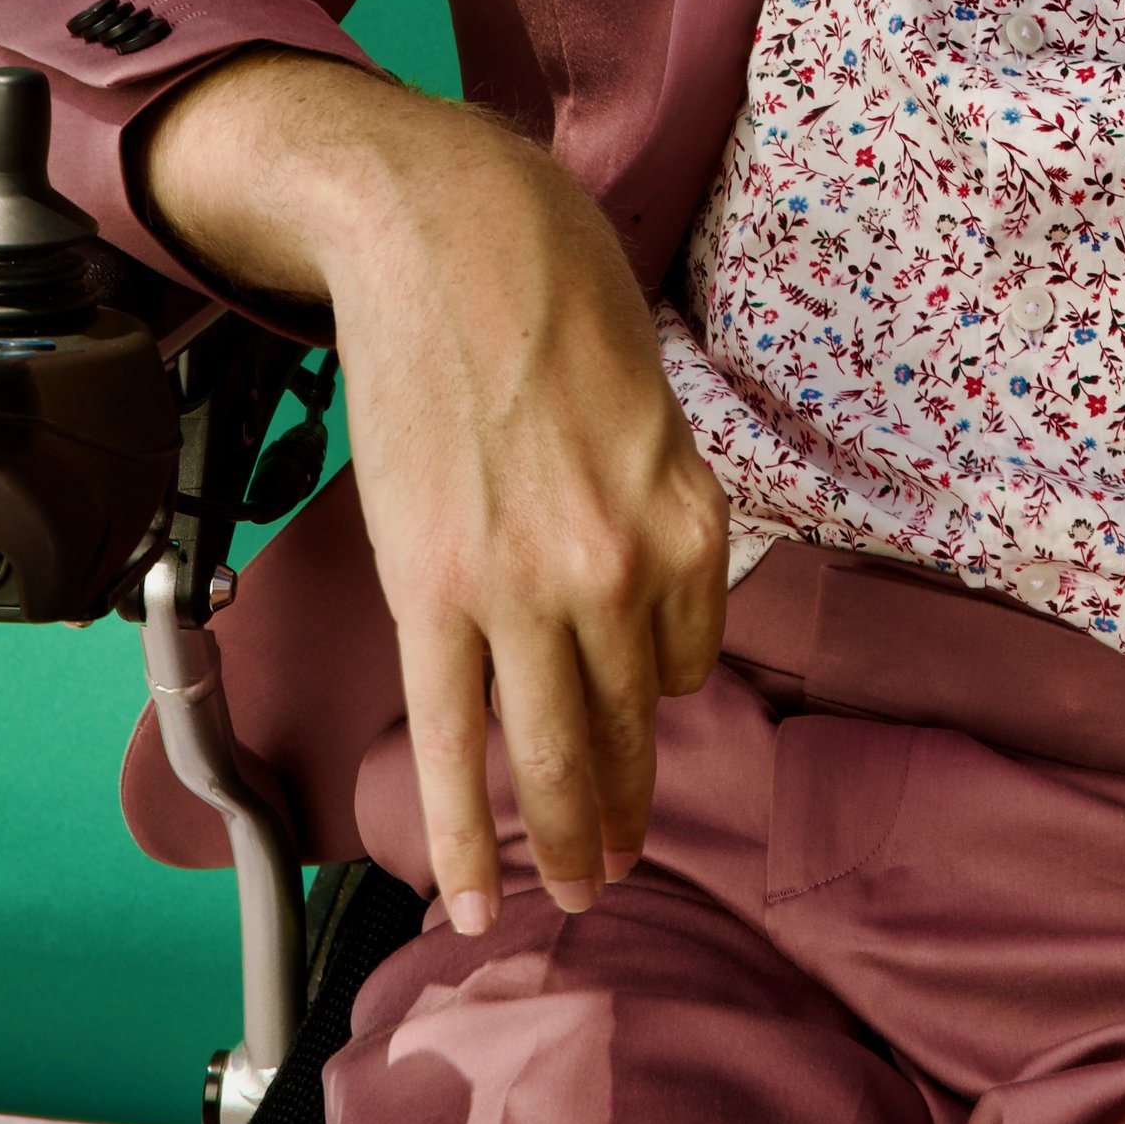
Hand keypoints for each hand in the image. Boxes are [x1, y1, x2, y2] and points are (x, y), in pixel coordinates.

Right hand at [141, 53, 728, 931]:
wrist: (446, 230)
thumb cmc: (553, 283)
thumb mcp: (647, 389)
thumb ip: (648, 487)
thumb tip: (635, 564)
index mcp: (687, 510)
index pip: (687, 650)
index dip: (656, 684)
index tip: (636, 710)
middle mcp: (622, 565)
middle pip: (626, 721)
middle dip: (624, 806)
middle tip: (620, 866)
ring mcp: (527, 589)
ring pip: (551, 748)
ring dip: (564, 834)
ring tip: (572, 889)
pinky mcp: (437, 593)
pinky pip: (453, 738)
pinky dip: (463, 830)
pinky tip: (471, 893)